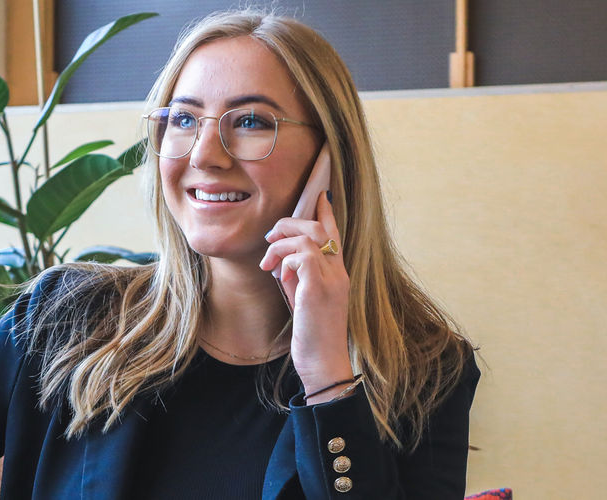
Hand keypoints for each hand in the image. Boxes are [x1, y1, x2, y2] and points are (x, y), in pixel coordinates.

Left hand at [258, 179, 352, 399]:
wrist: (323, 363)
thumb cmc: (311, 335)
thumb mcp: (303, 300)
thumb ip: (297, 278)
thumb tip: (282, 262)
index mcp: (338, 273)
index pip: (335, 233)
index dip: (326, 212)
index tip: (320, 194)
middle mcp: (339, 272)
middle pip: (318, 227)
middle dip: (289, 223)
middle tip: (269, 238)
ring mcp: (331, 280)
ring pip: (308, 237)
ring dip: (281, 244)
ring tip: (267, 262)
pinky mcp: (319, 289)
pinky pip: (302, 256)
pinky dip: (285, 260)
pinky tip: (277, 276)